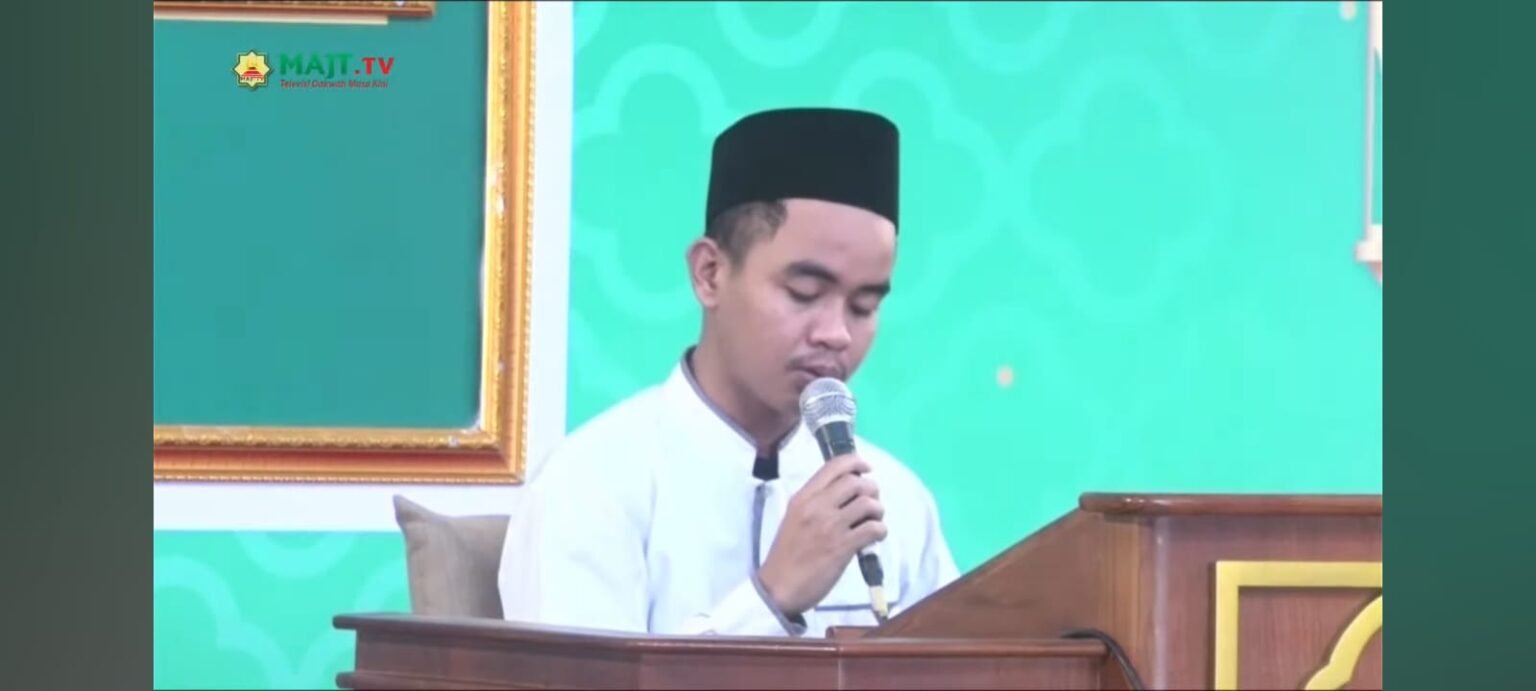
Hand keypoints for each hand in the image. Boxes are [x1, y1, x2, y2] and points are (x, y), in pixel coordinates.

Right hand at [757, 454, 886, 615]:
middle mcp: (816, 506)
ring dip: (878, 511)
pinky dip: (880, 531)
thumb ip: (815, 503)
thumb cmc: (786, 555)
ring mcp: (830, 526)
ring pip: (868, 503)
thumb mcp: (794, 518)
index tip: (866, 469)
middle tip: (871, 504)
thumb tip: (846, 493)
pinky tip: (874, 538)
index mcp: (803, 497)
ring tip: (873, 521)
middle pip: (856, 482)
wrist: (778, 587)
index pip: (834, 466)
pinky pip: (873, 528)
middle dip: (871, 490)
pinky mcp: (842, 547)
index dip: (856, 462)